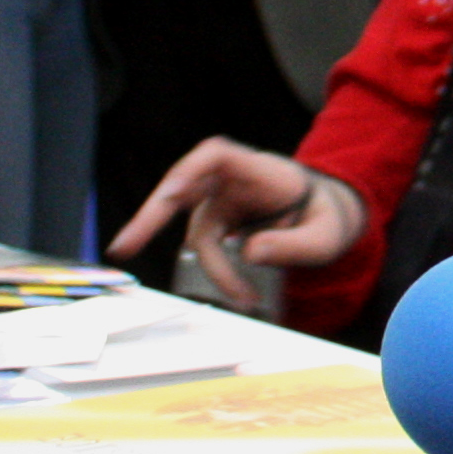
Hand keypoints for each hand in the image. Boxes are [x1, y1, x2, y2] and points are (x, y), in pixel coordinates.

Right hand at [106, 137, 363, 303]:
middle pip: (181, 190)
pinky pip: (204, 243)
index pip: (215, 155)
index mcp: (259, 170)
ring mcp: (222, 200)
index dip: (188, 171)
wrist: (329, 215)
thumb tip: (249, 254)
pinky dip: (212, 267)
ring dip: (214, 267)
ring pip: (199, 233)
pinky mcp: (219, 220)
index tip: (171, 193)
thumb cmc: (326, 218)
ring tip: (244, 298)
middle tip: (123, 248)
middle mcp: (232, 181)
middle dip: (149, 218)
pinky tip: (232, 290)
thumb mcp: (323, 237)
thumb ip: (292, 245)